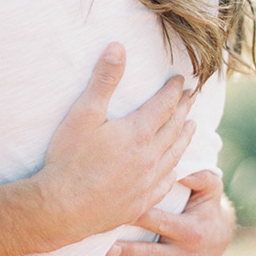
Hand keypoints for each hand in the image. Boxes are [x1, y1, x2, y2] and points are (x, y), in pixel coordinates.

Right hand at [39, 43, 195, 246]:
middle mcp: (150, 157)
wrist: (63, 208)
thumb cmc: (69, 159)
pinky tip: (175, 169)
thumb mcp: (84, 113)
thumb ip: (104, 80)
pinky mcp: (141, 202)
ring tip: (192, 126)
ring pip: (175, 155)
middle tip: (192, 98)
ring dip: (185, 138)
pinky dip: (175, 170)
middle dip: (184, 109)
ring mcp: (147, 182)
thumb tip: (118, 48)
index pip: (164, 105)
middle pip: (174, 128)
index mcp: (138, 133)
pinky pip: (166, 183)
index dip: (174, 90)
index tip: (181, 80)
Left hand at [98, 169, 235, 255]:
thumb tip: (181, 171)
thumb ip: (200, 176)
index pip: (158, 222)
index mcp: (190, 230)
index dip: (137, 216)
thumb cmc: (205, 207)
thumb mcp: (210, 188)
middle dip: (128, 253)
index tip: (115, 211)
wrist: (219, 239)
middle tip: (104, 252)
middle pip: (150, 254)